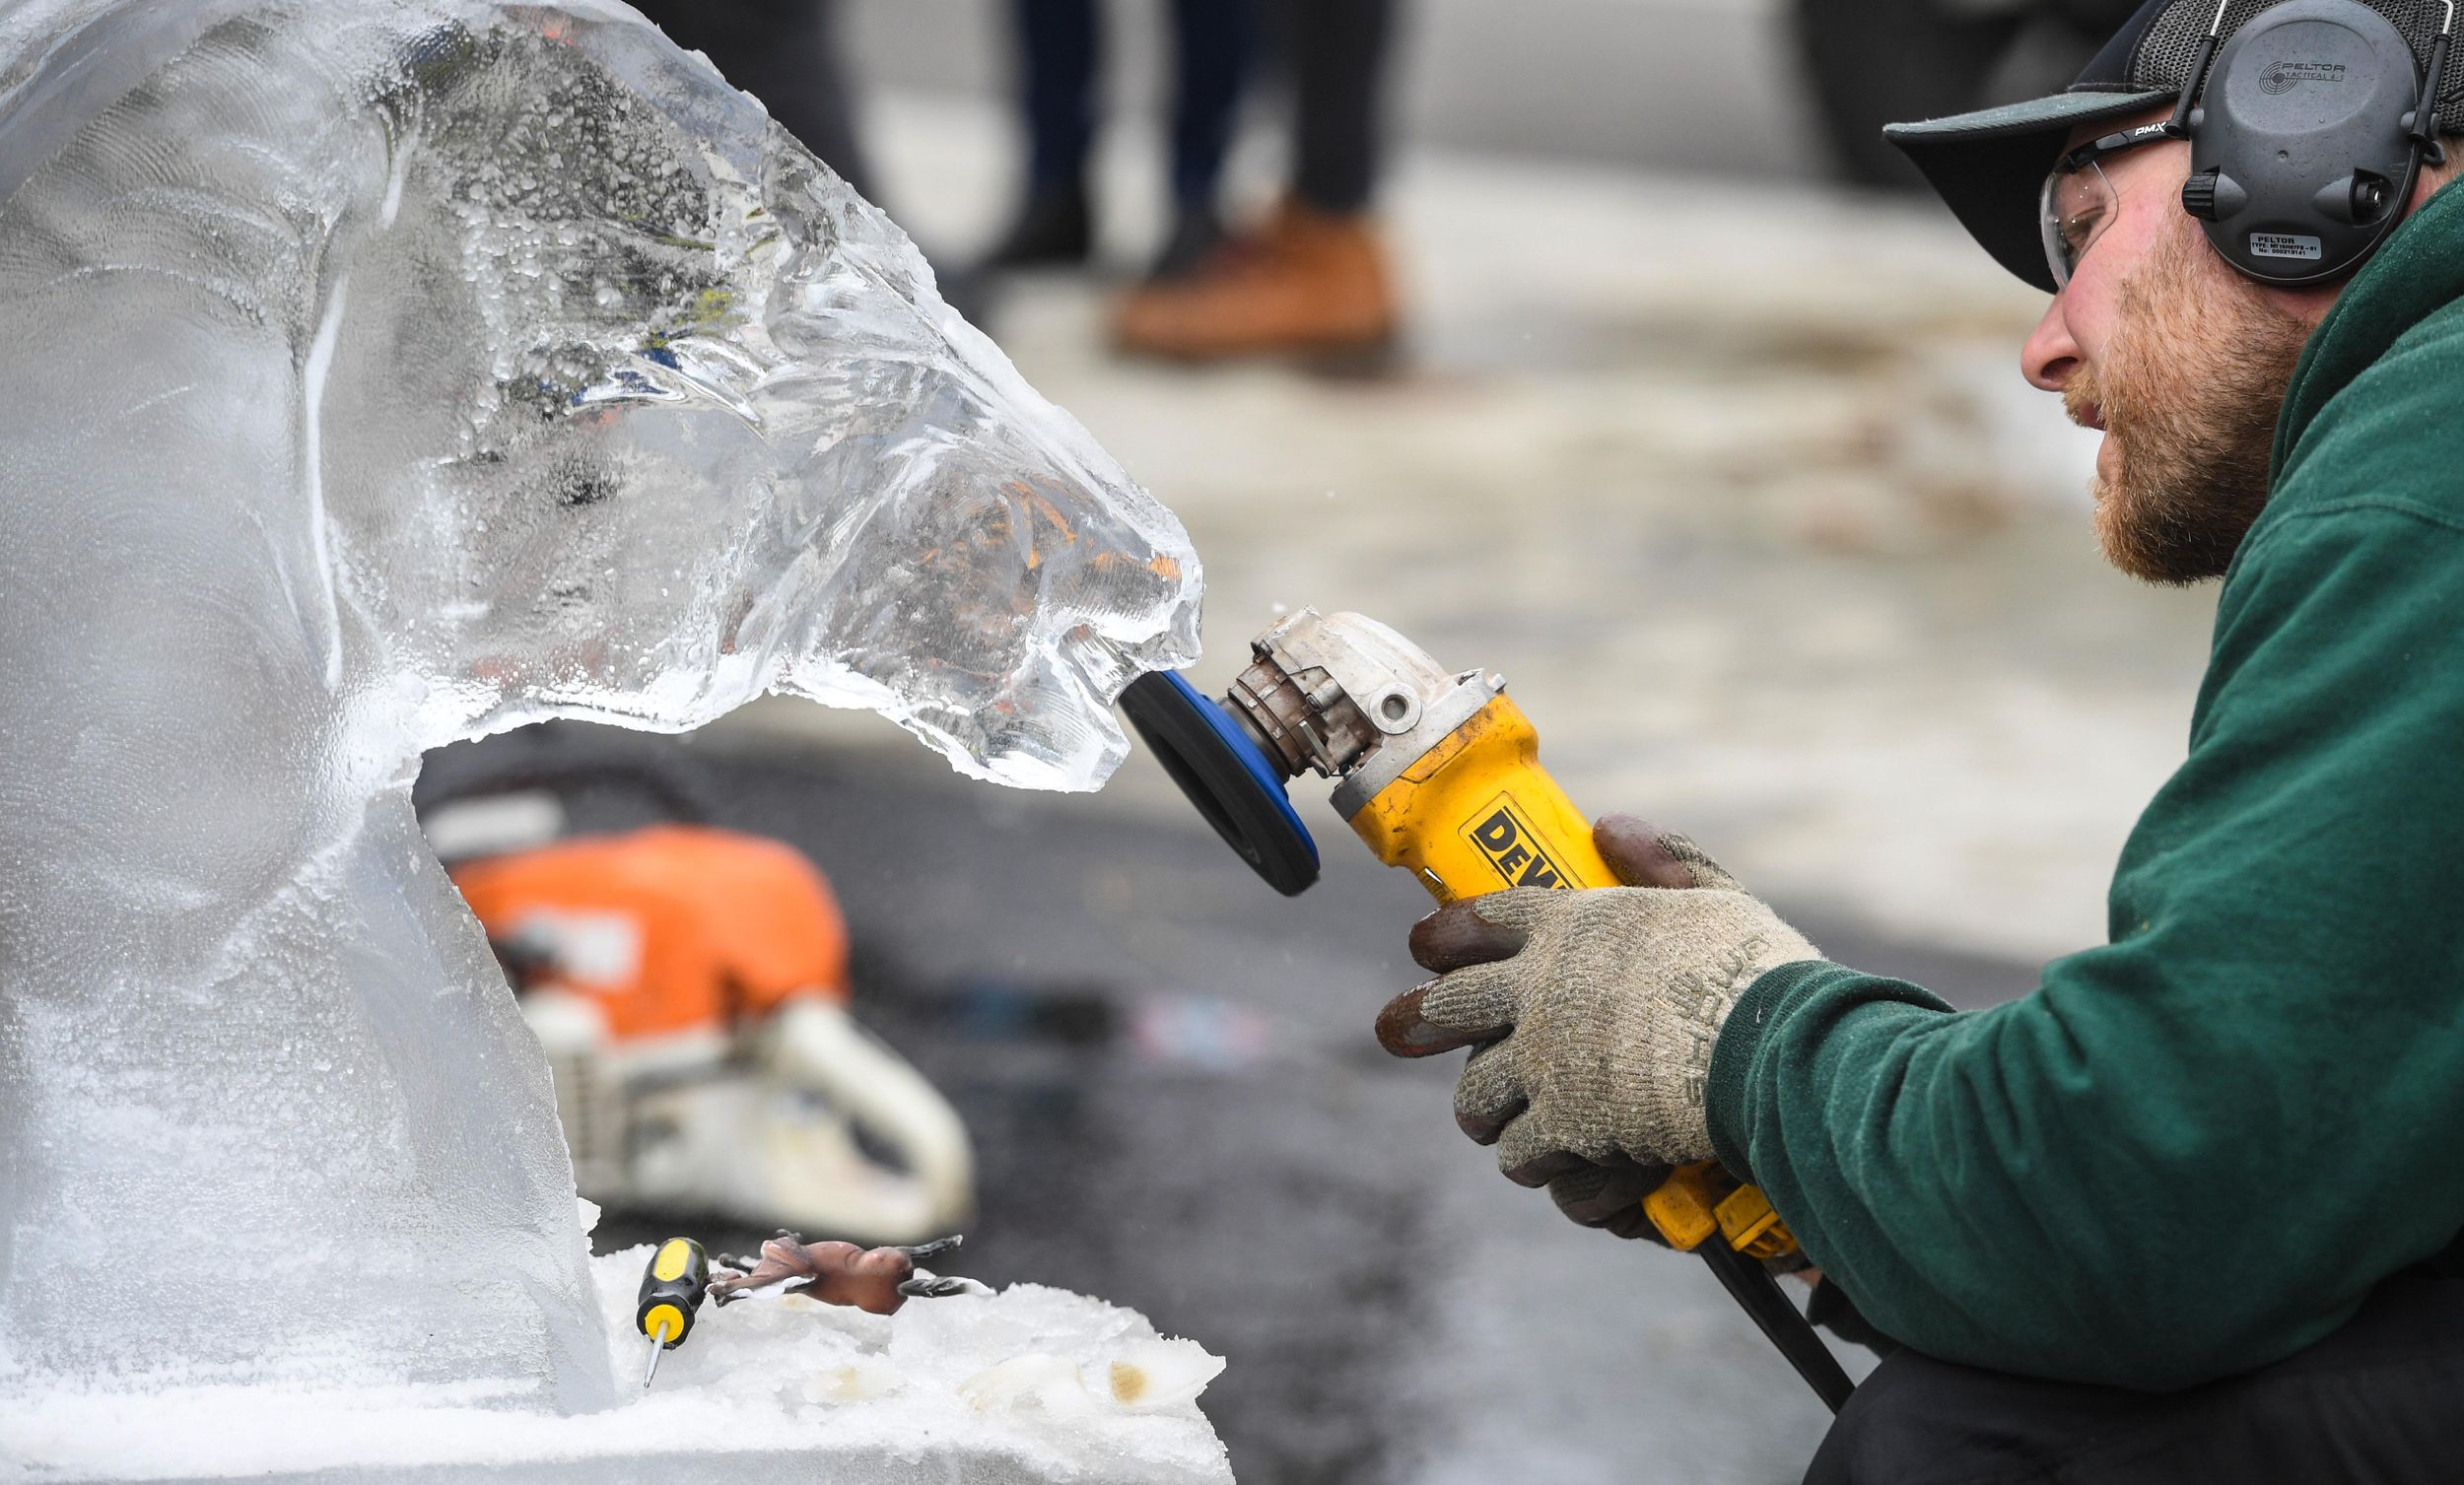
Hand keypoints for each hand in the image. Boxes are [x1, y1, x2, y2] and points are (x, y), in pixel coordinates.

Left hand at [1376, 816, 1819, 1218]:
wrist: (1772, 1051)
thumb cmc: (1758, 971)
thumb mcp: (1716, 898)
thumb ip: (1664, 861)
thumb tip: (1611, 827)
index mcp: (1572, 926)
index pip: (1483, 918)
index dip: (1445, 932)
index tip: (1421, 946)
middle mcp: (1541, 991)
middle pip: (1449, 1007)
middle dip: (1420, 1021)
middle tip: (1398, 1031)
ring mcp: (1544, 1061)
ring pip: (1475, 1093)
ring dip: (1482, 1110)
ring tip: (1489, 1122)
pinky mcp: (1563, 1126)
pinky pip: (1521, 1153)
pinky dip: (1534, 1163)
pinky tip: (1548, 1167)